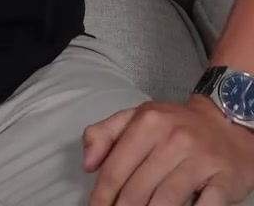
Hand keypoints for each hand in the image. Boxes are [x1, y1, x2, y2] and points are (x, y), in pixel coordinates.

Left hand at [83, 94, 253, 204]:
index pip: (116, 169)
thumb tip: (87, 164)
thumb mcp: (139, 117)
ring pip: (165, 201)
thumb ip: (106, 134)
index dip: (102, 197)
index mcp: (148, 121)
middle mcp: (174, 138)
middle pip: (137, 190)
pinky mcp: (223, 179)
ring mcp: (200, 159)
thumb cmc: (176, 126)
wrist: (227, 123)